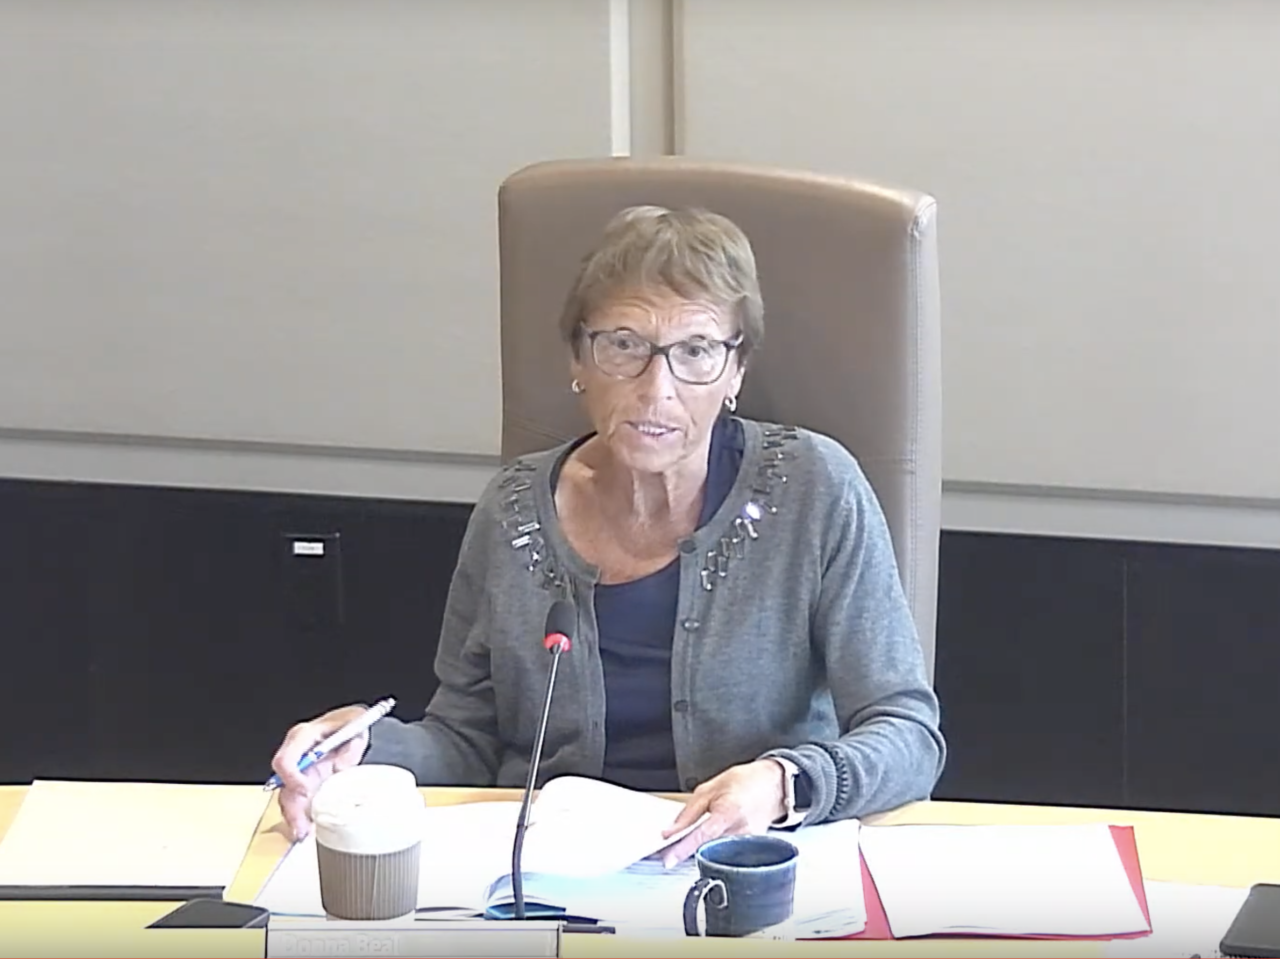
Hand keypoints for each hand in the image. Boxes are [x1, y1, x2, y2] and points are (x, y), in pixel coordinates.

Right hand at [270, 704, 371, 841]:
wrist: (354, 728)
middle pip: (283, 783)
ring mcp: (299, 770)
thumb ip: (350, 747)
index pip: (286, 759)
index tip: (305, 791)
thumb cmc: (351, 723)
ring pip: (288, 796)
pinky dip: (301, 816)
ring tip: (303, 833)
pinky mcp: (305, 782)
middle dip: (291, 806)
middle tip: (301, 826)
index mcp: (303, 736)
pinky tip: (307, 830)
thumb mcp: (356, 725)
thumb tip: (340, 766)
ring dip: (294, 816)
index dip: (292, 777)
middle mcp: (296, 754)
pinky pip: (298, 801)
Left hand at [658, 759, 787, 866]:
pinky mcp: (751, 848)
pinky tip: (713, 837)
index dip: (683, 849)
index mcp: (728, 812)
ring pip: (716, 853)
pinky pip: (726, 852)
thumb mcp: (710, 788)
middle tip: (673, 847)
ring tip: (697, 836)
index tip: (669, 859)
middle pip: (707, 848)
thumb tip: (671, 831)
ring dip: (701, 849)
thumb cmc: (744, 782)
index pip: (702, 836)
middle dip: (688, 850)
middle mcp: (740, 830)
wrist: (773, 785)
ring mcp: (748, 842)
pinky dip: (714, 847)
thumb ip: (689, 812)